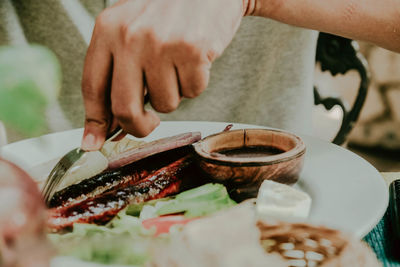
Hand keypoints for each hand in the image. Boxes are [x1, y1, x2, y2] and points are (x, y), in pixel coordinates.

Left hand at [81, 0, 245, 150]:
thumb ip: (118, 70)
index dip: (94, 121)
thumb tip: (109, 123)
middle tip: (150, 123)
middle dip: (138, 126)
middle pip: (124, 108)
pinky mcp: (191, 50)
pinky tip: (196, 58)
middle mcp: (130, 36)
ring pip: (164, 103)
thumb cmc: (169, 10)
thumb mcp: (132, 28)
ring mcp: (161, 43)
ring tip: (178, 63)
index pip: (93, 87)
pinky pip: (193, 92)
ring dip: (174, 93)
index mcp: (108, 30)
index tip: (94, 143)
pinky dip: (196, 82)